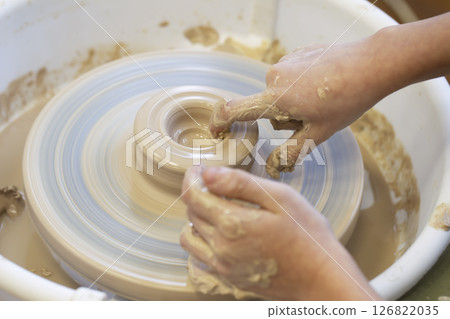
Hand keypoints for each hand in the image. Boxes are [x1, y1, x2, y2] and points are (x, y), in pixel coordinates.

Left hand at [180, 166, 379, 299]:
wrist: (321, 278)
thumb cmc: (307, 235)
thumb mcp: (280, 198)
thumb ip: (241, 183)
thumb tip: (209, 173)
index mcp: (232, 223)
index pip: (192, 195)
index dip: (192, 177)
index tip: (200, 169)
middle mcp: (221, 247)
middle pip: (191, 213)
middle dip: (197, 193)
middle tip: (214, 183)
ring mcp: (223, 265)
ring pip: (190, 235)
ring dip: (197, 217)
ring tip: (218, 207)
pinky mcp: (228, 276)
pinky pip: (201, 255)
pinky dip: (203, 239)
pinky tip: (223, 231)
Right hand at [210, 39, 382, 177]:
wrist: (371, 64)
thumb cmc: (347, 100)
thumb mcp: (318, 133)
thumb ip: (290, 152)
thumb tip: (271, 168)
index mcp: (276, 98)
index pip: (235, 110)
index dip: (220, 122)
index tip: (216, 132)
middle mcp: (274, 77)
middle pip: (266, 107)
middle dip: (282, 117)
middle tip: (310, 117)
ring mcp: (285, 63)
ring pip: (278, 94)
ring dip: (292, 103)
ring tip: (320, 100)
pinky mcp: (295, 55)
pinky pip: (289, 78)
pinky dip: (300, 87)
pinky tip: (322, 86)